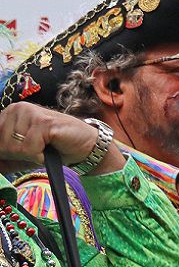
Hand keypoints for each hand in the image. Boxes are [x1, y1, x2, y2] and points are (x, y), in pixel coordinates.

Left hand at [0, 104, 123, 175]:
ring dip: (30, 155)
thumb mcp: (21, 155)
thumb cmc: (53, 149)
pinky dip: (39, 156)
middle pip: (1, 144)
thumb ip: (3, 158)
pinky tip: (50, 148)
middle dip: (18, 154)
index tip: (24, 151)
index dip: (6, 152)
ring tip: (44, 148)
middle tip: (36, 150)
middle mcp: (18, 108)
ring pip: (13, 147)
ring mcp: (31, 113)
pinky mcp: (43, 122)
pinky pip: (29, 148)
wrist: (83, 146)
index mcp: (9, 113)